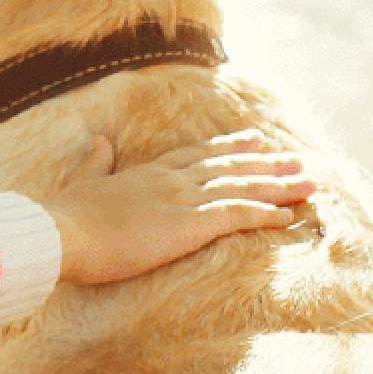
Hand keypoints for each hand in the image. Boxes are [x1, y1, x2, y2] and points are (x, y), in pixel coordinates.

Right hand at [38, 129, 316, 283]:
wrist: (63, 233)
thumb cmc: (67, 217)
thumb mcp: (82, 183)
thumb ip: (96, 162)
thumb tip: (100, 140)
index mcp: (147, 171)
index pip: (196, 155)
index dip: (228, 148)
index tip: (253, 141)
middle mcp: (172, 180)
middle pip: (230, 168)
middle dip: (267, 165)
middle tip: (297, 160)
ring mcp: (183, 199)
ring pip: (243, 188)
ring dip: (279, 187)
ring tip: (309, 184)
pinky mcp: (191, 224)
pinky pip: (239, 216)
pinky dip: (267, 214)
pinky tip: (289, 216)